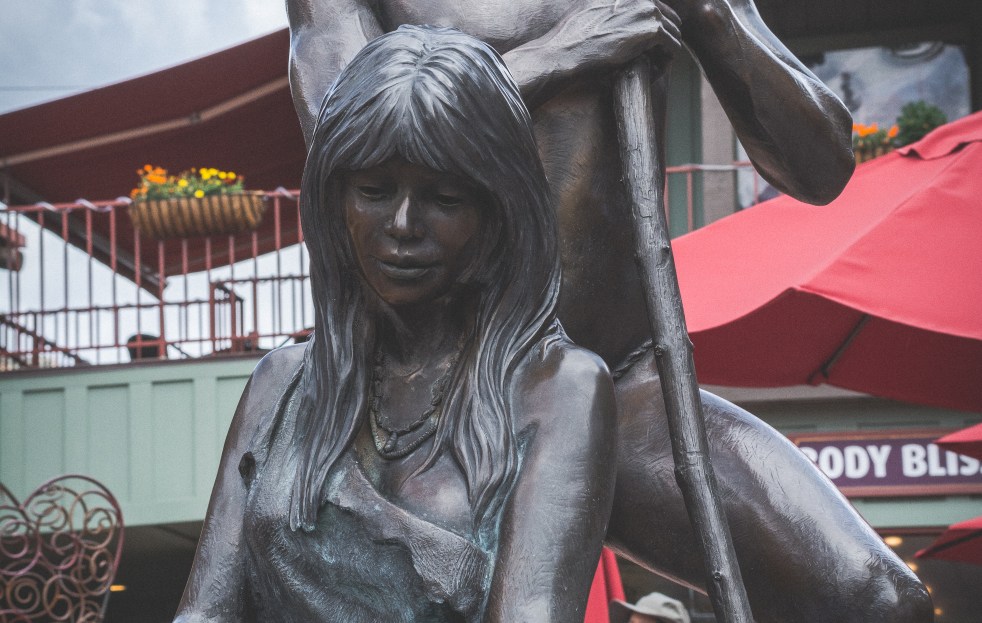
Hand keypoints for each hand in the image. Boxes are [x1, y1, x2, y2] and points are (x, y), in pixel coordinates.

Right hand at [548, 0, 681, 69]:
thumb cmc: (570, 39)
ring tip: (651, 66)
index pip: (654, 6)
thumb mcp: (588, 7)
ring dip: (664, 51)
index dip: (652, 27)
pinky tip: (652, 71)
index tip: (644, 46)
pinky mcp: (651, 30)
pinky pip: (672, 46)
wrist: (563, 54)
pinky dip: (665, 60)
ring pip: (673, 32)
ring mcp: (647, 9)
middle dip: (662, 39)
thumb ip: (607, 5)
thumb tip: (610, 15)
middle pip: (668, 17)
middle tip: (650, 58)